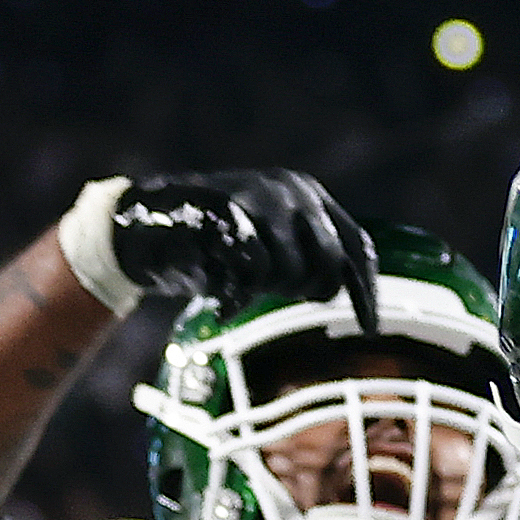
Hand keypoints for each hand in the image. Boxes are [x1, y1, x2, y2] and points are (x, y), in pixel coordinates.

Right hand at [108, 171, 378, 330]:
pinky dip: (237, 298)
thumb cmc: (212, 244)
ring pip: (290, 270)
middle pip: (330, 262)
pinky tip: (223, 304)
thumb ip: (305, 254)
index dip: (365, 291)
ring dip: (266, 290)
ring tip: (240, 281)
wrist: (148, 226)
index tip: (371, 329)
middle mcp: (292, 190)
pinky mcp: (230, 213)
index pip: (356, 245)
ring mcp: (261, 198)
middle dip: (307, 290)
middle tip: (277, 293)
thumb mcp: (270, 243)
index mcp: (309, 194)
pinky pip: (253, 272)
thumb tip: (344, 289)